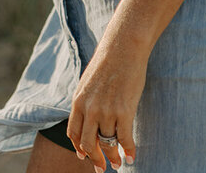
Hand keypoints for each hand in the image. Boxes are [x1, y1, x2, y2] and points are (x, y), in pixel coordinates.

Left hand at [67, 42, 144, 169]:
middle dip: (95, 159)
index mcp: (78, 101)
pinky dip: (128, 150)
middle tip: (101, 168)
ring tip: (119, 163)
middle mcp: (90, 109)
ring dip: (113, 157)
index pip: (74, 134)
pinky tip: (131, 156)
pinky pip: (124, 139)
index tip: (84, 157)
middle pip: (88, 144)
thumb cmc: (108, 60)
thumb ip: (87, 100)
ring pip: (108, 143)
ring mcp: (107, 111)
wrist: (124, 46)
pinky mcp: (124, 111)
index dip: (79, 148)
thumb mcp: (89, 81)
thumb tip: (89, 117)